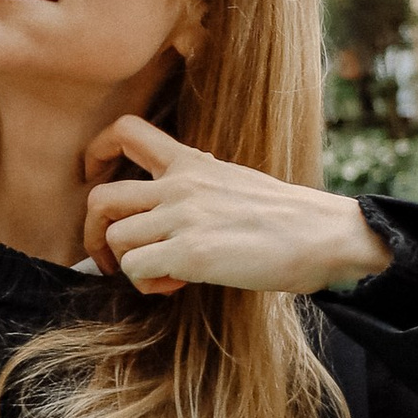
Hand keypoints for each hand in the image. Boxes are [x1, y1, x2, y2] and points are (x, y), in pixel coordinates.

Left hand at [80, 118, 385, 297]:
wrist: (324, 235)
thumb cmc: (286, 219)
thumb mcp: (234, 183)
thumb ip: (195, 191)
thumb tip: (166, 224)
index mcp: (191, 163)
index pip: (127, 131)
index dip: (98, 154)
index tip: (96, 178)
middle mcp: (180, 185)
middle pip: (100, 198)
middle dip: (93, 234)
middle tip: (112, 258)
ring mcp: (184, 218)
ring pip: (114, 238)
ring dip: (128, 266)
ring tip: (162, 276)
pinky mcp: (191, 253)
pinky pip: (135, 270)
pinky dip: (147, 285)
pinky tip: (176, 286)